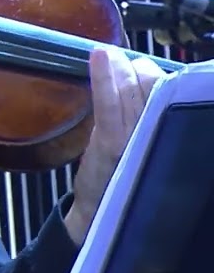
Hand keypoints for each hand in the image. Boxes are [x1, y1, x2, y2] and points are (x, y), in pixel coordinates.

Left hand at [64, 47, 166, 243]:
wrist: (97, 216)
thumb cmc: (124, 180)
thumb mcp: (147, 153)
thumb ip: (154, 124)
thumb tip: (151, 84)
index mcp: (168, 137)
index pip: (174, 96)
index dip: (166, 78)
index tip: (153, 68)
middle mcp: (157, 136)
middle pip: (156, 89)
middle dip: (142, 70)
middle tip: (130, 65)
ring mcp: (134, 138)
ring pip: (134, 91)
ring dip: (122, 68)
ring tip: (112, 55)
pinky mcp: (110, 141)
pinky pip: (109, 103)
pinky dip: (104, 77)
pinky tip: (101, 56)